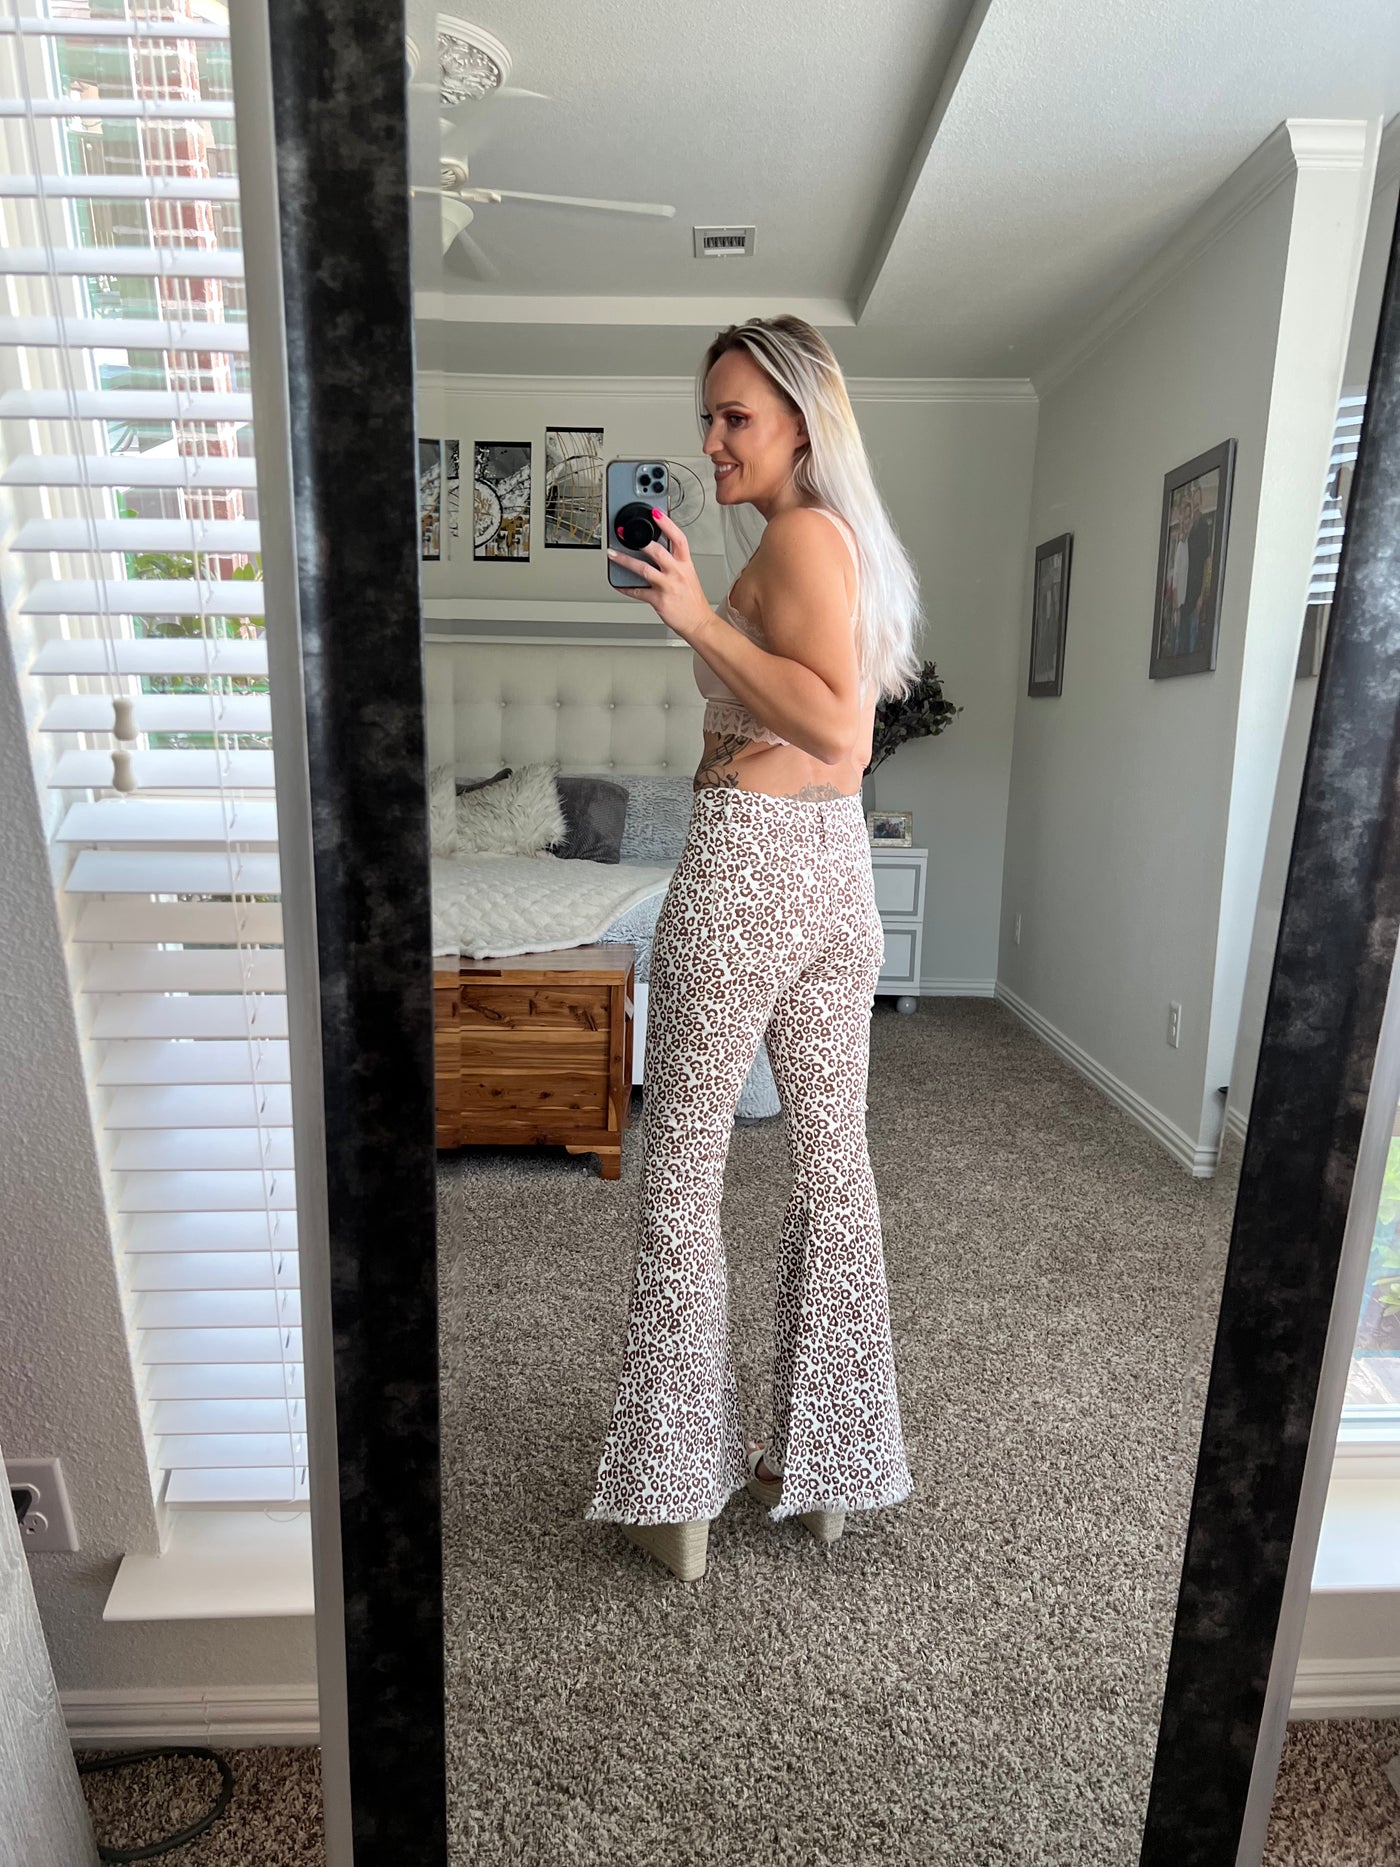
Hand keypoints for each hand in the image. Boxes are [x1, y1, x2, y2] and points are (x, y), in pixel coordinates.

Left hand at [607, 508, 714, 643]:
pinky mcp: (659, 600)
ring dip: (625, 561)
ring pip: (643, 569)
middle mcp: (677, 572)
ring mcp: (667, 586)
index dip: (667, 524)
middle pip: (657, 551)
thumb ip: (674, 562)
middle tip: (624, 533)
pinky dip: (625, 588)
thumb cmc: (692, 600)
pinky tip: (618, 584)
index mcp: (685, 564)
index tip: (656, 512)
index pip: (678, 538)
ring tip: (613, 555)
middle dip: (640, 540)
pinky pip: (638, 592)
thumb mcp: (688, 575)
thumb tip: (655, 550)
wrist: (699, 623)